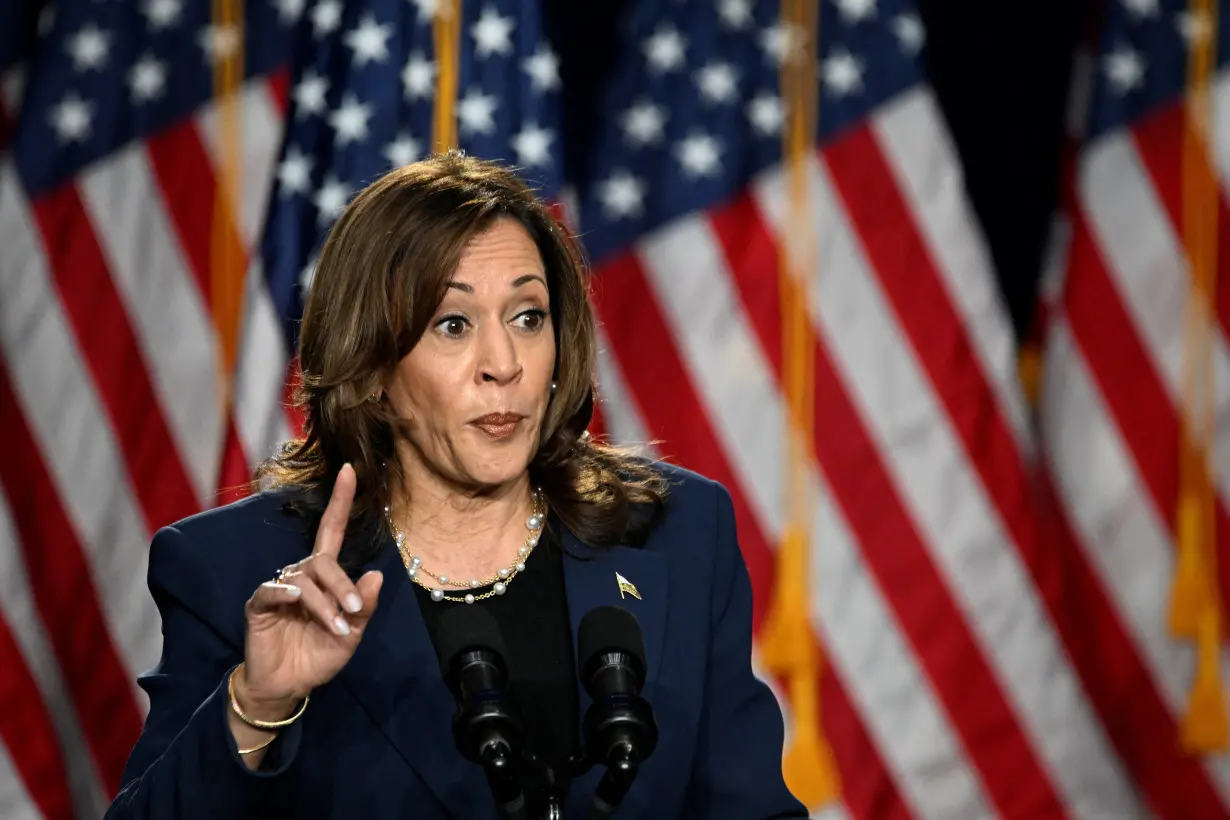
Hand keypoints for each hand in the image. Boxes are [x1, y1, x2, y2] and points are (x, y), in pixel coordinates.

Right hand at [236, 464, 382, 717]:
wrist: (288, 685)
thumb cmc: (320, 654)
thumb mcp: (351, 634)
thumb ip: (364, 606)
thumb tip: (377, 574)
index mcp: (325, 576)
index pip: (332, 530)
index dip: (340, 500)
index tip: (349, 470)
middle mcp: (301, 575)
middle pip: (323, 561)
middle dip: (342, 585)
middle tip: (354, 611)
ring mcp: (279, 588)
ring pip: (305, 580)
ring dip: (324, 603)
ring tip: (336, 628)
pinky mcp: (259, 605)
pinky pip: (272, 590)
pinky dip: (285, 593)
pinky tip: (295, 600)